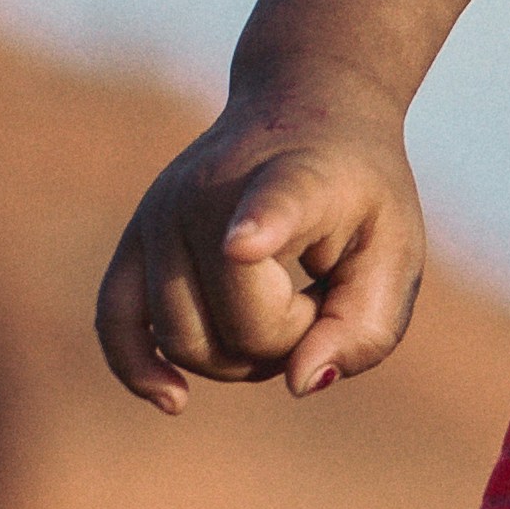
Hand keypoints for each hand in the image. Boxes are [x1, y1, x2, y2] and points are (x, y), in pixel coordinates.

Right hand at [97, 85, 428, 405]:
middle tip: (319, 295)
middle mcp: (212, 192)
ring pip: (183, 341)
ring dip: (240, 355)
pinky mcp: (133, 237)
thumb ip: (363, 329)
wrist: (304, 107)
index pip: (273, 206)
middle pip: (238, 330)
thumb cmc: (359, 193)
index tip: (245, 244)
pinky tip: (174, 400)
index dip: (259, 228)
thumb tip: (297, 383)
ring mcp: (161, 212)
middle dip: (288, 343)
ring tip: (279, 302)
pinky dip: (138, 368)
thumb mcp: (395, 255)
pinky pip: (115, 321)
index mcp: (297, 181)